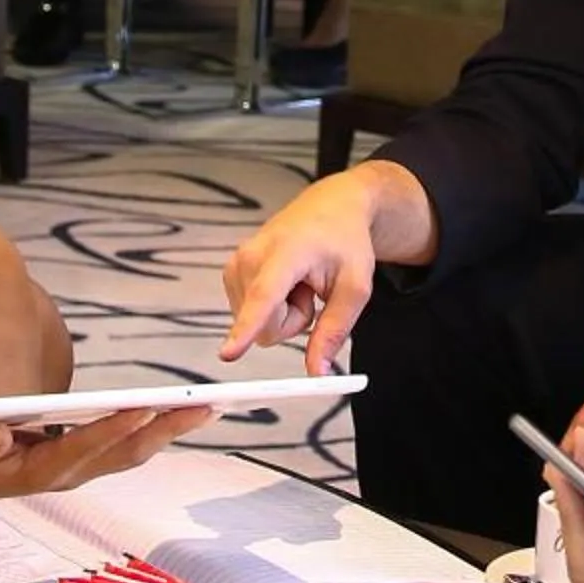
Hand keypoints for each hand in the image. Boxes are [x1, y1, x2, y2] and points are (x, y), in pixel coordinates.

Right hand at [0, 407, 218, 504]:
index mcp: (32, 471)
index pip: (80, 450)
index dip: (113, 430)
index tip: (146, 408)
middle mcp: (61, 475)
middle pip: (122, 456)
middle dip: (164, 430)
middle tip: (207, 406)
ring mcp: (72, 470)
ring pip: (129, 454)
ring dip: (167, 431)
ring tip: (206, 407)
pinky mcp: (76, 460)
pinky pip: (122, 447)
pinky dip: (150, 429)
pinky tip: (173, 413)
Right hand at [220, 172, 383, 373]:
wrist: (330, 208)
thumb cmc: (345, 242)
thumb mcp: (355, 288)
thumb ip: (334, 332)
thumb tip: (317, 373)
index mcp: (287, 253)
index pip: (263, 297)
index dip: (246, 328)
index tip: (228, 353)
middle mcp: (251, 255)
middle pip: (265, 327)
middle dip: (293, 322)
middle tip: (312, 291)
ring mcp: (236, 263)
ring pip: (256, 324)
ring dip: (283, 314)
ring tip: (299, 282)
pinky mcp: (231, 272)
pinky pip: (249, 314)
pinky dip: (272, 307)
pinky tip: (285, 282)